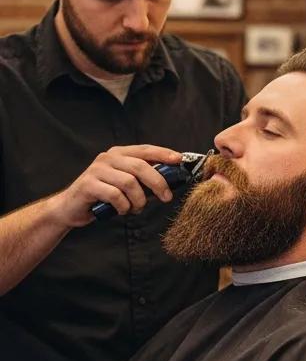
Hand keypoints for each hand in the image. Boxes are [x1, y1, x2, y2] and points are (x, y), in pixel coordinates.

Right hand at [50, 145, 182, 227]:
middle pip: (140, 166)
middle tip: (166, 197)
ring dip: (138, 200)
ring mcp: (97, 170)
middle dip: (158, 183)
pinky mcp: (88, 184)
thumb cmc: (104, 196)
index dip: (163, 153)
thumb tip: (171, 181)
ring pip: (129, 182)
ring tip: (136, 208)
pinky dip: (124, 206)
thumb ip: (144, 179)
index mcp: (119, 154)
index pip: (145, 150)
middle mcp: (108, 158)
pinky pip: (115, 196)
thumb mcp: (126, 185)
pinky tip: (122, 210)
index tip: (179, 160)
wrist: (71, 208)